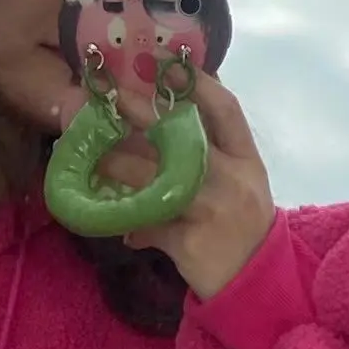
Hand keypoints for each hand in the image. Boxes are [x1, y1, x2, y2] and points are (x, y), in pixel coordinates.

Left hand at [94, 73, 276, 299]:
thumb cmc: (243, 231)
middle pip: (182, 138)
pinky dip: (132, 228)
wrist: (256, 285)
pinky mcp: (190, 241)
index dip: (198, 84)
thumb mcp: (240, 188)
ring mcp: (211, 208)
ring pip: (157, 180)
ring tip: (93, 161)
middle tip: (112, 97)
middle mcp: (231, 178)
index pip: (226, 110)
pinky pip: (150, 227)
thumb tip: (166, 135)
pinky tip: (118, 230)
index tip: (166, 63)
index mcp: (247, 160)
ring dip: (120, 169)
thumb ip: (210, 161)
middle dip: (144, 114)